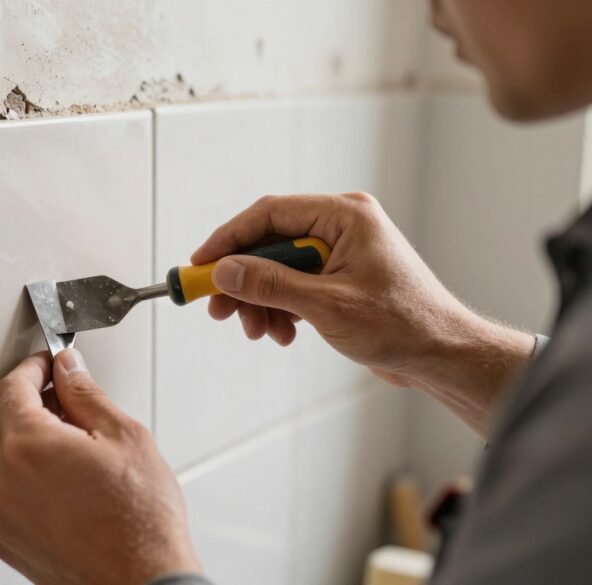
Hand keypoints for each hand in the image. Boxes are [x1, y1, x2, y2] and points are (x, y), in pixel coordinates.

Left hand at [0, 349, 200, 584]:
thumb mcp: (123, 436)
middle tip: (69, 407)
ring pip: (4, 462)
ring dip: (30, 448)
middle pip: (2, 423)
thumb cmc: (139, 521)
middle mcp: (4, 480)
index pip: (10, 388)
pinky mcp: (10, 542)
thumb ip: (85, 394)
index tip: (46, 365)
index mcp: (28, 445)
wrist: (142, 580)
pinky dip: (29, 484)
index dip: (31, 368)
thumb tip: (68, 370)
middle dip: (32, 408)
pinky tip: (67, 488)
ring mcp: (3, 515)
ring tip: (76, 455)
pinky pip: (9, 498)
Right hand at [193, 192, 533, 434]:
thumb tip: (225, 271)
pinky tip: (283, 333)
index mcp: (344, 216)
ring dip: (261, 301)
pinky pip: (294, 286)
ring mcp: (340, 253)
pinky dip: (281, 309)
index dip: (228, 239)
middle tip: (219, 310)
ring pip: (277, 269)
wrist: (443, 355)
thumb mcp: (327, 306)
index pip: (268, 214)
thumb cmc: (403, 324)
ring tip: (259, 331)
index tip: (200, 265)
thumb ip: (271, 285)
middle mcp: (340, 227)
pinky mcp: (339, 278)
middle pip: (269, 243)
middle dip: (242, 280)